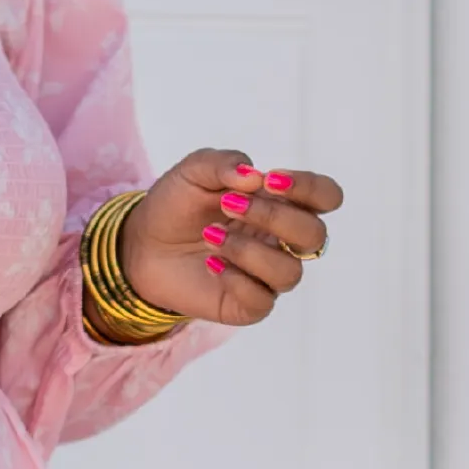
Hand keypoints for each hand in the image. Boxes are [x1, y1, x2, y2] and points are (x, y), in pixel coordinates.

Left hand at [118, 151, 341, 326]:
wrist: (141, 245)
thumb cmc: (176, 206)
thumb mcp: (194, 171)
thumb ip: (224, 164)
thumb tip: (254, 176)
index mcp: (282, 204)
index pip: (326, 197)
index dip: (309, 188)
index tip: (269, 181)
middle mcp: (283, 242)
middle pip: (315, 236)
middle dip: (273, 217)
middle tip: (229, 205)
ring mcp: (268, 276)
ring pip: (290, 272)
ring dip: (249, 250)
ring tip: (211, 236)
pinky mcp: (248, 305)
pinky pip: (263, 300)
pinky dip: (237, 279)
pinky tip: (211, 263)